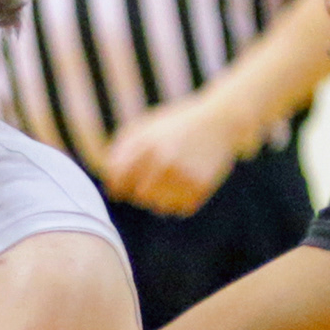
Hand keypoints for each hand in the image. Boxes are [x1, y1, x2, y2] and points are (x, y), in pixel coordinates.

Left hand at [97, 92, 246, 216]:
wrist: (220, 120)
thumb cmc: (174, 126)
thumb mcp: (144, 128)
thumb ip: (120, 152)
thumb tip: (109, 184)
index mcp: (144, 145)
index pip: (117, 179)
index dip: (119, 183)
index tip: (126, 180)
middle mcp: (162, 162)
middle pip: (139, 197)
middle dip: (143, 190)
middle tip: (157, 175)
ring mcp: (182, 176)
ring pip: (159, 207)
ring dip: (163, 197)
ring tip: (173, 176)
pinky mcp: (200, 187)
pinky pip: (180, 209)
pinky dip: (181, 200)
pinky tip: (188, 181)